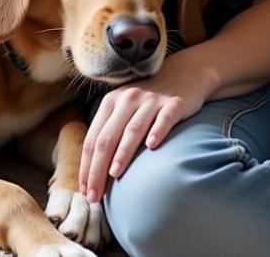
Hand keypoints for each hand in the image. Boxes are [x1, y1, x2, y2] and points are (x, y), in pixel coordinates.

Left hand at [79, 49, 210, 202]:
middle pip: (108, 137)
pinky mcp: (174, 103)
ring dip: (123, 152)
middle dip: (98, 168)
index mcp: (111, 102)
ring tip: (115, 174)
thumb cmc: (148, 101)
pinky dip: (157, 131)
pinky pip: (164, 118)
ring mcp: (151, 100)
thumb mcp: (125, 110)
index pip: (93, 138)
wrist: (183, 74)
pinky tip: (153, 146)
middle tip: (96, 194)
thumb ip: (110, 132)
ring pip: (133, 128)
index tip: (85, 192)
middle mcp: (128, 99)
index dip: (87, 166)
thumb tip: (94, 172)